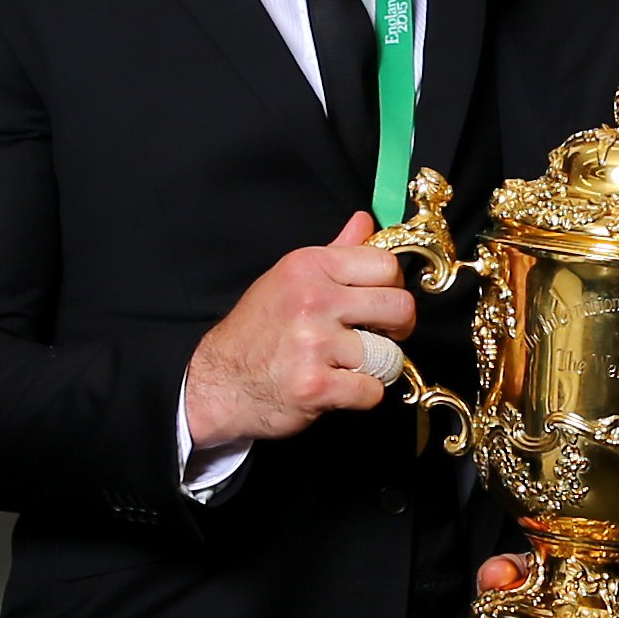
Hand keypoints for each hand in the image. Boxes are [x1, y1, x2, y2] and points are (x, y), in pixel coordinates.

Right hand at [184, 213, 415, 449]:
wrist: (220, 382)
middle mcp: (313, 300)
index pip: (385, 265)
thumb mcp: (289, 279)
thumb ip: (335, 252)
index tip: (381, 302)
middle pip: (398, 307)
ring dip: (375, 367)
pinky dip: (361, 395)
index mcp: (309, 267)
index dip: (393, 286)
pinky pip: (372, 391)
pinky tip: (338, 388)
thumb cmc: (257, 332)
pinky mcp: (316, 386)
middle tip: (380, 336)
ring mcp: (314, 344)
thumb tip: (365, 221)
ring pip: (388, 355)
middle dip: (397, 328)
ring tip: (347, 365)